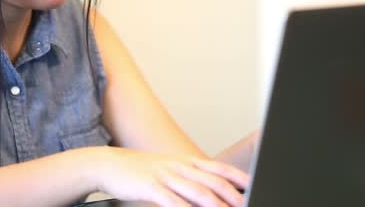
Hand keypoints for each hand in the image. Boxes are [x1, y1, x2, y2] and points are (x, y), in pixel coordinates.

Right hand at [95, 147, 249, 206]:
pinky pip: (174, 201)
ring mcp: (166, 175)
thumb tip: (210, 191)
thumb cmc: (141, 171)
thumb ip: (190, 178)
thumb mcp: (169, 169)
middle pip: (214, 181)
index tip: (254, 186)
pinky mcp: (151, 186)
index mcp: (186, 162)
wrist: (109, 165)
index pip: (219, 169)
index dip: (239, 178)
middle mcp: (180, 166)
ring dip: (217, 206)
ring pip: (199, 192)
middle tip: (249, 204)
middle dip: (235, 196)